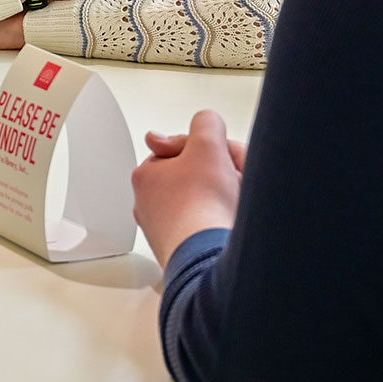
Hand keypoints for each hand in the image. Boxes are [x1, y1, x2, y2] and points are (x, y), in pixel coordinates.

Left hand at [131, 109, 243, 265]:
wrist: (210, 258)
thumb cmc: (202, 207)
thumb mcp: (208, 144)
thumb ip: (207, 123)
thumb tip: (208, 123)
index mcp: (145, 176)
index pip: (184, 150)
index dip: (211, 150)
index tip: (222, 158)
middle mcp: (149, 205)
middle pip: (198, 175)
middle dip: (223, 174)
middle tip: (236, 179)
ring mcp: (166, 232)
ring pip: (208, 202)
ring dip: (229, 198)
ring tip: (238, 205)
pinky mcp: (186, 252)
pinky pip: (211, 228)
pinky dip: (226, 223)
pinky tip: (234, 226)